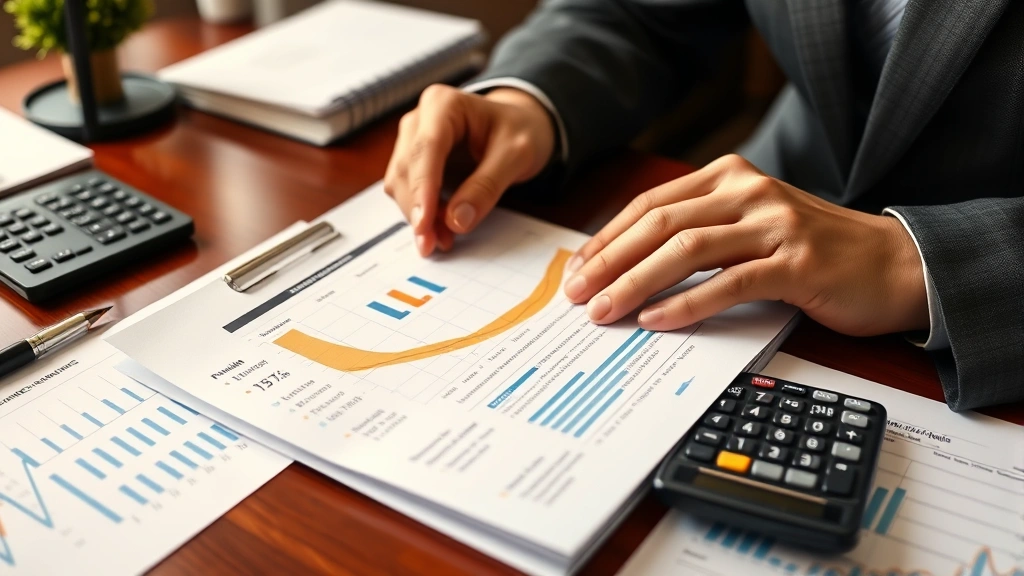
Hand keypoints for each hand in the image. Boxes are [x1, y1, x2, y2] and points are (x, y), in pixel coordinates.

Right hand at [384, 84, 555, 255]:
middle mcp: (419, 120)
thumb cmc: (520, 131)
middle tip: (438, 243)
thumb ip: (487, 185)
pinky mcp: (413, 163)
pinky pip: (408, 193)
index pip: (426, 149)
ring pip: (400, 185)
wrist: (519, 127)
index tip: (423, 223)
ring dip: (419, 216)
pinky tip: (440, 231)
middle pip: (406, 170)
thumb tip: (456, 220)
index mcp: (443, 105)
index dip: (422, 189)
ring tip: (444, 240)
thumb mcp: (516, 154)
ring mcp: (412, 141)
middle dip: (419, 210)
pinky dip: (422, 215)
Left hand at [563, 154, 929, 336]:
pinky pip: (729, 283)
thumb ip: (699, 232)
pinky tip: (656, 321)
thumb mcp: (750, 225)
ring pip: (686, 249)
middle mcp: (749, 191)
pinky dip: (687, 303)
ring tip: (604, 311)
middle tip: (576, 294)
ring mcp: (775, 224)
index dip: (607, 239)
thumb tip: (628, 264)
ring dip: (636, 282)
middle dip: (609, 261)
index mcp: (729, 176)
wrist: (894, 263)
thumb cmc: (812, 250)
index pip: (650, 205)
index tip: (577, 271)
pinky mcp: (797, 263)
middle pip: (659, 223)